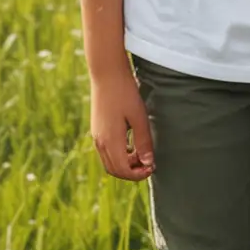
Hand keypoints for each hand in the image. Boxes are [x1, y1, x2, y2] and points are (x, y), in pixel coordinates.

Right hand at [89, 66, 153, 180]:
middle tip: (149, 165)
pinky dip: (119, 155)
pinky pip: (107, 152)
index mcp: (110, 141)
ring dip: (126, 164)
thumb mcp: (139, 117)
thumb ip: (143, 142)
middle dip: (132, 172)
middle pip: (114, 169)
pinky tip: (133, 145)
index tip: (152, 167)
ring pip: (109, 162)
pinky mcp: (97, 130)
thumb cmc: (126, 94)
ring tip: (143, 155)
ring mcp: (96, 136)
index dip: (138, 174)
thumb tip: (148, 163)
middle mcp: (100, 142)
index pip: (122, 170)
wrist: (107, 75)